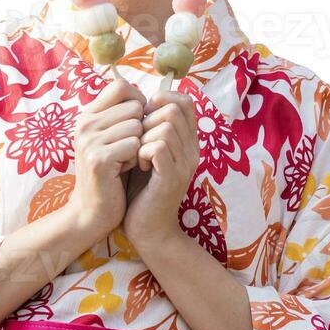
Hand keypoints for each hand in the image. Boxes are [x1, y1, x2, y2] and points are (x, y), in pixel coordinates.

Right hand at [69, 78, 145, 237]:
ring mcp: (89, 140)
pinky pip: (135, 146)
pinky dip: (136, 160)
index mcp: (87, 115)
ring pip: (137, 126)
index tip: (137, 123)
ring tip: (124, 162)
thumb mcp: (112, 139)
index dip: (138, 101)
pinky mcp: (98, 158)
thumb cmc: (110, 174)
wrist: (92, 212)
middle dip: (140, 129)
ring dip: (138, 146)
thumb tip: (151, 97)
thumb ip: (123, 116)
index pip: (121, 86)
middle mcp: (84, 123)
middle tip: (127, 150)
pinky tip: (122, 172)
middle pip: (134, 107)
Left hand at [122, 88, 198, 248]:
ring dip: (144, 136)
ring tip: (138, 155)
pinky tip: (139, 165)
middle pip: (174, 109)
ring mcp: (185, 164)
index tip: (143, 118)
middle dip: (148, 118)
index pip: (185, 101)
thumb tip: (137, 101)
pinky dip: (142, 151)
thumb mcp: (147, 153)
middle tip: (138, 140)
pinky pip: (159, 147)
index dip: (162, 100)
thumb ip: (148, 128)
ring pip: (166, 126)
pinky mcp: (172, 178)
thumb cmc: (141, 189)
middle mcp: (192, 150)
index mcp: (188, 141)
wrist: (148, 229)